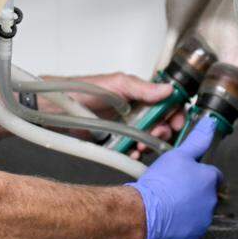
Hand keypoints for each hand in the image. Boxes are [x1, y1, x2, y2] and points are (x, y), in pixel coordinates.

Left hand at [69, 73, 186, 152]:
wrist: (60, 108)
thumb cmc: (86, 90)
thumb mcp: (117, 84)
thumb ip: (142, 88)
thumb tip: (167, 89)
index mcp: (141, 95)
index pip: (168, 104)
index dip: (176, 114)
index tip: (176, 122)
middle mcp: (138, 112)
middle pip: (163, 124)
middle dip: (164, 132)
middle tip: (156, 134)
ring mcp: (129, 128)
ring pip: (150, 140)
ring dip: (150, 145)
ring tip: (140, 146)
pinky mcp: (119, 142)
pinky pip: (133, 151)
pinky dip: (136, 154)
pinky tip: (132, 153)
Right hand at [125, 118, 221, 238]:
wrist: (143, 212)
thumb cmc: (159, 184)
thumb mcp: (178, 155)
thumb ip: (197, 140)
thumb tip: (210, 124)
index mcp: (209, 179)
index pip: (213, 173)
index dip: (199, 172)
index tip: (187, 173)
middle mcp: (211, 200)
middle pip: (206, 191)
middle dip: (194, 189)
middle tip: (174, 186)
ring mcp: (204, 219)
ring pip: (199, 208)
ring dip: (189, 205)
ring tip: (170, 200)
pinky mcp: (195, 234)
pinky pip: (192, 225)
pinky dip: (183, 221)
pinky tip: (170, 214)